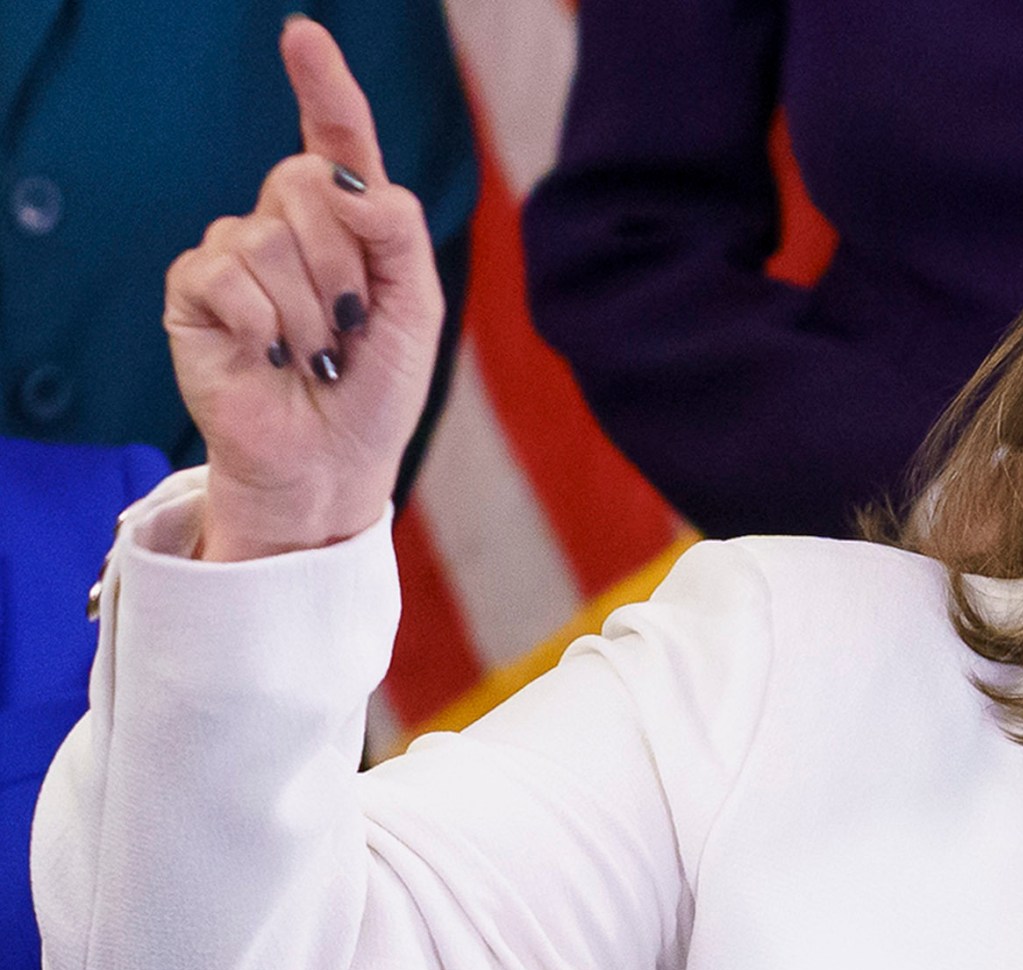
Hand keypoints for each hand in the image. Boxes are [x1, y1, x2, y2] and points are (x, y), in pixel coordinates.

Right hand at [164, 17, 443, 560]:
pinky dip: (264, 325)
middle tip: (349, 327)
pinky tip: (268, 355)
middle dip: (345, 264)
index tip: (302, 35)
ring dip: (311, 310)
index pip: (336, 139)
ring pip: (272, 236)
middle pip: (310, 182)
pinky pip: (227, 274)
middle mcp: (285, 223)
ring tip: (313, 351)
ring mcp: (235, 253)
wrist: (333, 461)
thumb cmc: (376, 387)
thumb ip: (398, 230)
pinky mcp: (194, 291)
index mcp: (348, 221)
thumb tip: (345, 181)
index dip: (323, 85)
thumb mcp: (416, 306)